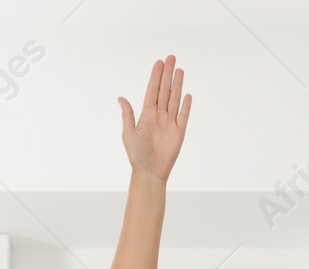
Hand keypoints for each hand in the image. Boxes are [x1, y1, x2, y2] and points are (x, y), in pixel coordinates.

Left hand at [118, 54, 190, 180]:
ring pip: (174, 98)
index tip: (158, 62)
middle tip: (171, 57)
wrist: (149, 171)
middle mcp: (159, 116)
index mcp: (146, 114)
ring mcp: (170, 123)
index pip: (152, 90)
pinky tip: (187, 94)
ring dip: (177, 84)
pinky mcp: (179, 132)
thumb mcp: (128, 133)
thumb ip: (127, 115)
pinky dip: (185, 105)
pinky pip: (183, 115)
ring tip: (179, 69)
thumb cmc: (136, 155)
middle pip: (164, 90)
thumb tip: (121, 98)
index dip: (155, 76)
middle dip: (167, 74)